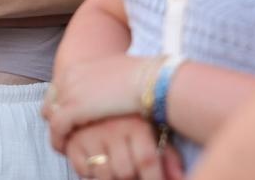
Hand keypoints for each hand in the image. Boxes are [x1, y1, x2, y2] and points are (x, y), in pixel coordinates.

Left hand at [45, 54, 161, 147]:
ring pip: (51, 116)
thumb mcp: (115, 74)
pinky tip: (65, 150)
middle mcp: (68, 77)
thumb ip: (103, 82)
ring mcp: (69, 92)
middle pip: (51, 102)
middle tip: (64, 133)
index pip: (58, 89)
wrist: (149, 81)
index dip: (61, 105)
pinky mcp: (72, 110)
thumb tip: (108, 90)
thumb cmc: (142, 78)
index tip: (69, 119)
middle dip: (56, 117)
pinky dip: (59, 140)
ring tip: (64, 144)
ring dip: (57, 131)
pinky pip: (56, 129)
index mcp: (77, 67)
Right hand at [63, 116, 181, 179]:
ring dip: (110, 177)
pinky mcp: (73, 138)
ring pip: (103, 174)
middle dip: (130, 179)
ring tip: (115, 168)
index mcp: (135, 124)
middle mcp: (113, 128)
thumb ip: (167, 156)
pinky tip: (96, 164)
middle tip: (132, 174)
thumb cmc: (132, 113)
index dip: (154, 178)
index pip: (147, 162)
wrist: (99, 84)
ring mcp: (91, 133)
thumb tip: (180, 179)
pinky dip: (89, 173)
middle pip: (125, 172)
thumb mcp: (152, 130)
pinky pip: (82, 170)